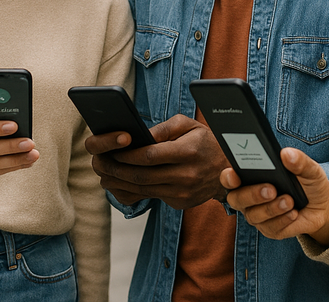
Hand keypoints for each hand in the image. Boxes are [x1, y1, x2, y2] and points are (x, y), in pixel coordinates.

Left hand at [86, 114, 228, 208]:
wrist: (228, 170)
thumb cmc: (205, 142)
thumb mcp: (189, 125)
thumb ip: (164, 129)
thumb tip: (141, 136)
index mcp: (188, 152)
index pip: (151, 156)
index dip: (128, 155)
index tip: (114, 150)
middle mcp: (186, 175)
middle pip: (143, 176)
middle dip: (117, 170)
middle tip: (101, 163)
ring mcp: (183, 192)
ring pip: (144, 189)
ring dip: (120, 183)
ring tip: (105, 174)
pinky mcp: (180, 203)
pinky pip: (152, 197)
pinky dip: (134, 191)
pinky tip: (121, 183)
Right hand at [223, 147, 328, 243]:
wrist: (322, 205)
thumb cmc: (308, 182)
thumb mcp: (308, 169)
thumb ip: (299, 161)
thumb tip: (287, 154)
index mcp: (250, 177)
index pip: (229, 178)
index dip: (228, 177)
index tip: (235, 174)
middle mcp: (248, 197)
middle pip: (236, 199)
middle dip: (252, 194)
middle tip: (270, 189)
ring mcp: (257, 215)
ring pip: (254, 215)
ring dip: (272, 208)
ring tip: (289, 201)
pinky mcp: (270, 230)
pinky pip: (271, 228)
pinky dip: (283, 220)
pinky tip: (294, 213)